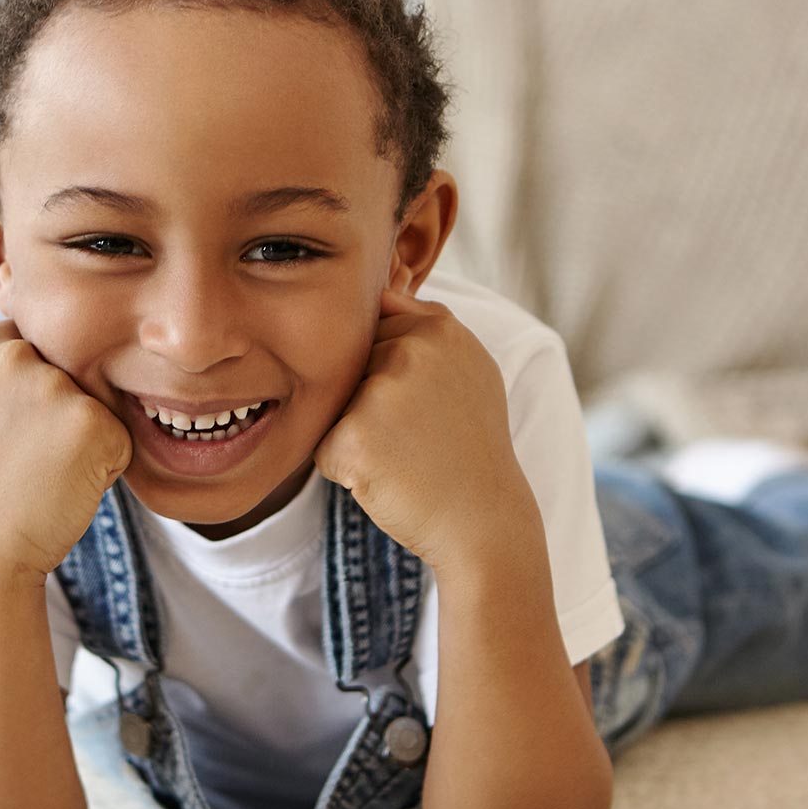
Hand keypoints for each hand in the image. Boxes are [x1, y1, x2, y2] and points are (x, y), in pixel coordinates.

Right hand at [0, 320, 132, 583]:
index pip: (38, 345)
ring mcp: (51, 386)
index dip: (34, 392)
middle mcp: (11, 355)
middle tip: (25, 456)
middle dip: (62, 411)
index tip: (8, 431)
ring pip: (98, 402)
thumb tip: (18, 312)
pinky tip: (66, 483)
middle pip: (73, 369)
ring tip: (44, 470)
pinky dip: (105, 465)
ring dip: (85, 438)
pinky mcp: (90, 419)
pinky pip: (120, 435)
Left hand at [313, 286, 533, 573]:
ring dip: (356, 434)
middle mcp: (412, 348)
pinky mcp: (354, 437)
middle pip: (351, 366)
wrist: (484, 522)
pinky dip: (344, 469)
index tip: (422, 405)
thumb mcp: (468, 370)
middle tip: (417, 438)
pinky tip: (387, 478)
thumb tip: (381, 286)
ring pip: (335, 406)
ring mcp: (383, 391)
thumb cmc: (469, 449)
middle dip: (368, 404)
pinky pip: (323, 448)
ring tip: (403, 457)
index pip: (376, 325)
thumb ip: (427, 326)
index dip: (389, 371)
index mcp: (441, 326)